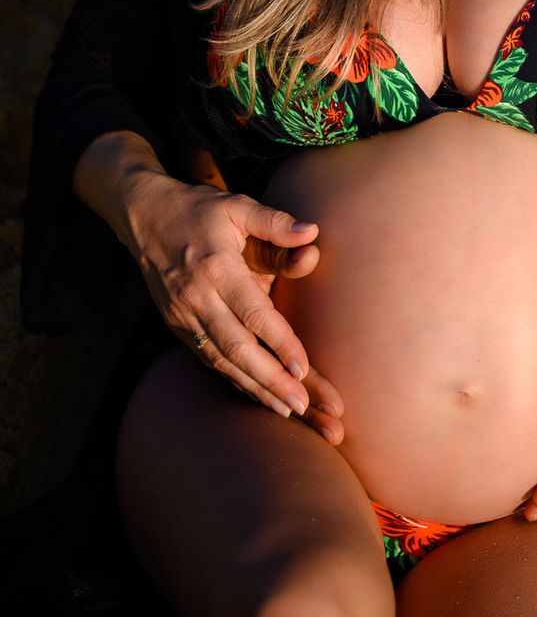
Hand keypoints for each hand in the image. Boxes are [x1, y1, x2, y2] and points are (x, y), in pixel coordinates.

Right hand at [123, 169, 344, 440]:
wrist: (144, 215)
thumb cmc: (200, 210)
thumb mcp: (238, 206)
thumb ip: (275, 222)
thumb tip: (312, 234)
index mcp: (216, 267)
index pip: (253, 313)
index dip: (279, 342)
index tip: (304, 368)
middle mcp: (197, 297)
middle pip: (237, 348)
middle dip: (270, 381)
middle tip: (302, 405)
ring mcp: (183, 315)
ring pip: (221, 361)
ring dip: (253, 388)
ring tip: (286, 410)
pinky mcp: (176, 325)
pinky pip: (207, 358)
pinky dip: (232, 379)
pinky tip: (256, 395)